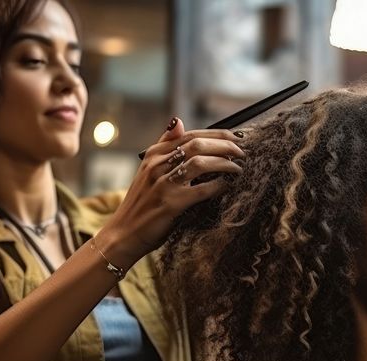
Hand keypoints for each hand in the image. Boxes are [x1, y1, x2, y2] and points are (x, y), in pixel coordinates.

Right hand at [96, 117, 243, 266]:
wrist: (124, 233)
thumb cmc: (142, 203)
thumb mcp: (148, 169)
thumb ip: (164, 146)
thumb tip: (178, 120)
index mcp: (153, 154)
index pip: (190, 135)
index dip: (216, 134)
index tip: (236, 137)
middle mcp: (157, 165)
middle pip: (197, 145)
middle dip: (225, 145)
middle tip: (242, 152)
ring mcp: (163, 184)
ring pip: (200, 163)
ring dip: (225, 164)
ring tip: (238, 168)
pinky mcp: (171, 203)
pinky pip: (202, 190)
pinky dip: (218, 186)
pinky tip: (227, 186)